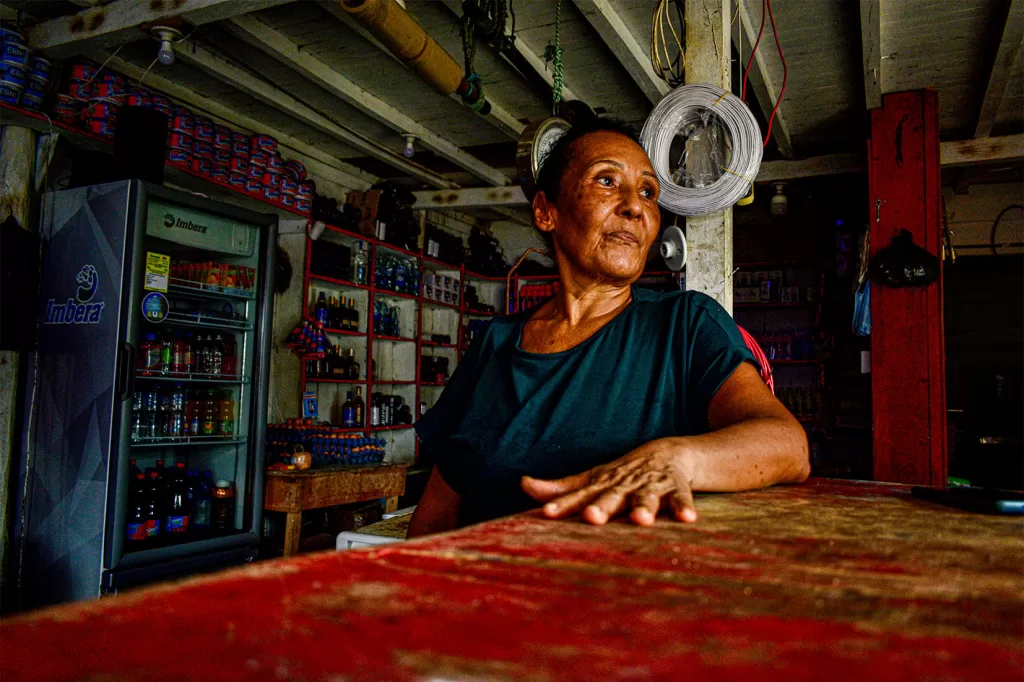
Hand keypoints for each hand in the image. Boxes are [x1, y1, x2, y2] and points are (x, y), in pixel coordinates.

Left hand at [520, 438, 697, 526]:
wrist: (668, 453)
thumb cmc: (622, 475)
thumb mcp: (591, 480)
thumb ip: (559, 489)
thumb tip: (523, 485)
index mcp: (602, 485)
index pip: (579, 496)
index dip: (563, 504)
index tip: (547, 514)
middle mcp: (624, 485)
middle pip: (612, 496)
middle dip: (602, 506)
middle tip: (591, 517)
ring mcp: (650, 486)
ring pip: (647, 497)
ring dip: (645, 507)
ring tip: (641, 519)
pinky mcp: (675, 488)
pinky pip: (681, 498)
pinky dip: (684, 506)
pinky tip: (688, 518)